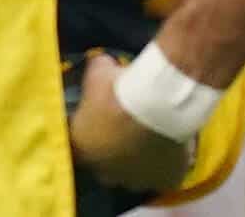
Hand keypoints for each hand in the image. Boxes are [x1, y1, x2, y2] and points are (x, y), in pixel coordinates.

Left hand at [69, 53, 195, 194]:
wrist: (158, 101)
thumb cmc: (120, 87)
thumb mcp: (99, 70)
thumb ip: (94, 71)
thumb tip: (98, 63)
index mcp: (83, 148)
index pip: (77, 149)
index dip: (88, 134)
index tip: (97, 121)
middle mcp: (106, 172)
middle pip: (105, 168)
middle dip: (111, 154)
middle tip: (122, 132)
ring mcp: (137, 180)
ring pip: (135, 177)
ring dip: (137, 163)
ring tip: (147, 140)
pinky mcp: (165, 181)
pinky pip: (163, 178)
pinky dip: (165, 166)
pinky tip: (167, 148)